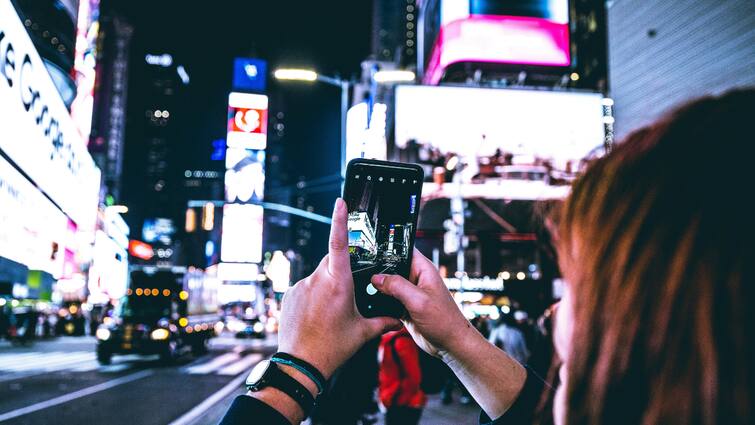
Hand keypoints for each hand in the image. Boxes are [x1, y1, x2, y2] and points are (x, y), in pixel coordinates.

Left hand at [277, 198, 400, 378]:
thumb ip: (384, 321)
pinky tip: (317, 316)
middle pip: (332, 260)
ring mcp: (300, 286)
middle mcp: (317, 280)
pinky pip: (306, 287)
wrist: (301, 364)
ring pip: (319, 275)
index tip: (341, 202)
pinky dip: (314, 295)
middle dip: (342, 269)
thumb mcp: (363, 333)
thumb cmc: (332, 348)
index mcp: (338, 283)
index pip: (340, 243)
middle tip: (349, 293)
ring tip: (331, 313)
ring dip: (327, 286)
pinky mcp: (290, 294)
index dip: (340, 220)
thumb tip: (399, 318)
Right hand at [371, 250, 474, 358]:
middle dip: (379, 272)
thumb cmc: (445, 321)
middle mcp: (416, 279)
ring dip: (379, 289)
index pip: (403, 250)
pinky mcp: (405, 306)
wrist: (450, 344)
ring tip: (366, 292)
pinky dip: (381, 303)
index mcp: (423, 269)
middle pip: (391, 267)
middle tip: (364, 278)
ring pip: (388, 285)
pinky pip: (388, 300)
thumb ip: (397, 286)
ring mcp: (410, 293)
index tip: (371, 254)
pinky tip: (373, 305)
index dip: (388, 250)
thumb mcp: (419, 300)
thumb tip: (377, 278)